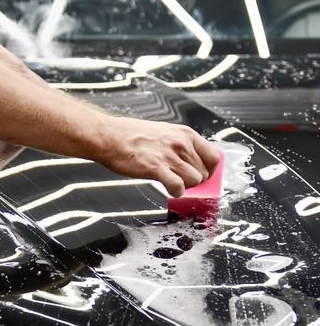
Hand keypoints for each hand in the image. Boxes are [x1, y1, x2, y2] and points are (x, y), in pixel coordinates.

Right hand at [99, 116, 220, 196]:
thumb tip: (191, 162)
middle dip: (194, 181)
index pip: (214, 157)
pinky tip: (168, 188)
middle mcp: (182, 143)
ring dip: (185, 186)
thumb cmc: (132, 135)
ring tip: (172, 182)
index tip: (200, 175)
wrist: (110, 137)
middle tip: (180, 180)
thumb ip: (181, 146)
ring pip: (194, 181)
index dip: (209, 170)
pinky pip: (179, 187)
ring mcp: (170, 156)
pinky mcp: (157, 168)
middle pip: (204, 173)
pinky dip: (176, 192)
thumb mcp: (165, 133)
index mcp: (186, 134)